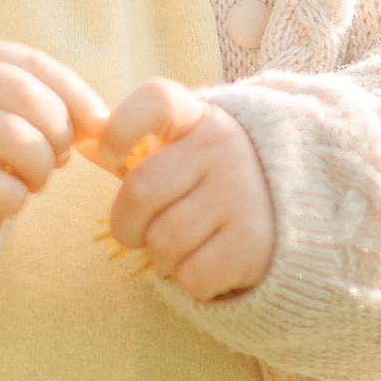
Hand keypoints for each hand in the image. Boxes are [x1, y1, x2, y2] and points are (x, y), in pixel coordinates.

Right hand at [0, 42, 106, 241]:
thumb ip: (28, 100)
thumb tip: (100, 122)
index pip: (31, 64)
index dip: (74, 93)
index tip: (97, 123)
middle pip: (27, 96)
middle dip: (59, 130)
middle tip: (57, 156)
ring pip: (18, 139)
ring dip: (41, 166)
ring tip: (33, 179)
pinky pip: (0, 188)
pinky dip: (17, 198)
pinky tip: (7, 199)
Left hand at [97, 78, 276, 299]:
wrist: (299, 212)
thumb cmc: (214, 181)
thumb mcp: (183, 150)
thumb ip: (135, 147)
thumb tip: (82, 147)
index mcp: (200, 118)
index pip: (156, 100)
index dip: (120, 127)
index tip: (109, 155)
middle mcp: (224, 149)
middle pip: (139, 191)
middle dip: (126, 224)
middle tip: (139, 231)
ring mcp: (243, 195)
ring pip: (163, 241)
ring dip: (162, 255)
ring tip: (185, 243)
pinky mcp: (254, 245)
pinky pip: (191, 276)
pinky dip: (191, 280)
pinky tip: (209, 261)